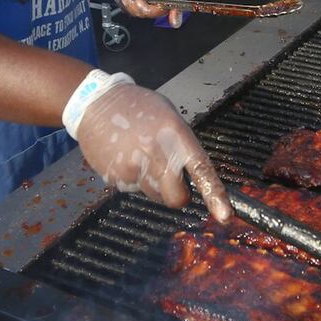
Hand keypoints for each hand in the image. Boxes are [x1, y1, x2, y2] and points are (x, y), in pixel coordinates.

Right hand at [76, 81, 231, 220]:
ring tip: (140, 155)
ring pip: (154, 194)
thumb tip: (192, 176)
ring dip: (152, 183)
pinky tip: (124, 156)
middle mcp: (156, 153)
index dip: (215, 195)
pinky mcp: (115, 177)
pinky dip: (132, 178)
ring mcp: (134, 168)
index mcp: (175, 135)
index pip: (201, 169)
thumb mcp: (169, 117)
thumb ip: (182, 147)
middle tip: (171, 180)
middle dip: (177, 195)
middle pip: (176, 198)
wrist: (96, 103)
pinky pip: (133, 188)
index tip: (225, 216)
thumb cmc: (138, 108)